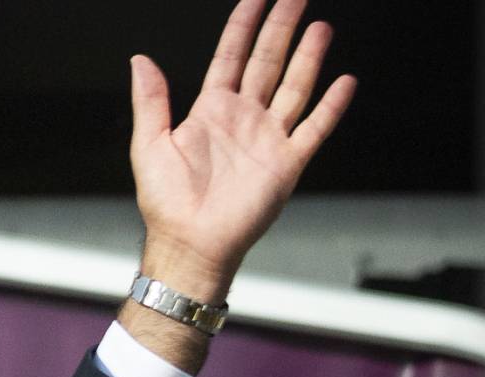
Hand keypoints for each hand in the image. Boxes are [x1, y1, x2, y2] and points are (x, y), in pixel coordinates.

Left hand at [128, 0, 355, 301]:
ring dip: (308, 57)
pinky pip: (314, 128)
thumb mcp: (149, 144)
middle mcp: (243, 119)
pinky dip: (330, 106)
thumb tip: (140, 59)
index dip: (244, 25)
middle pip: (268, 62)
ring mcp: (268, 138)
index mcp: (211, 110)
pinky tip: (344, 81)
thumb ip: (150, 100)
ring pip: (294, 87)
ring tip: (320, 27)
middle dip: (281, 28)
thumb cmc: (166, 202)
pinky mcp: (286, 163)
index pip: (231, 56)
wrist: (190, 243)